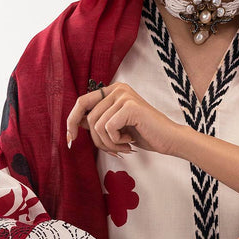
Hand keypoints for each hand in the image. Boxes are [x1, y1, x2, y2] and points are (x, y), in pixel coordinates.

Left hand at [66, 83, 181, 156]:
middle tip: (114, 149)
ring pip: (97, 126)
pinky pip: (108, 128)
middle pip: (88, 118)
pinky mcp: (129, 106)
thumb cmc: (144, 134)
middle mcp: (117, 89)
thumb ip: (98, 120)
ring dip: (109, 143)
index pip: (81, 102)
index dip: (71, 121)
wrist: (169, 139)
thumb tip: (73, 122)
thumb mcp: (116, 126)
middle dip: (98, 140)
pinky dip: (117, 140)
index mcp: (113, 90)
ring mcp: (124, 96)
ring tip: (124, 144)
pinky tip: (131, 140)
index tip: (70, 139)